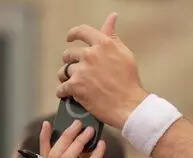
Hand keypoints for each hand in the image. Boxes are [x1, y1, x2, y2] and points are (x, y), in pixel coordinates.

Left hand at [57, 13, 147, 128]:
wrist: (130, 105)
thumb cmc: (130, 81)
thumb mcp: (125, 54)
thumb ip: (113, 36)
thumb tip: (112, 17)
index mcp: (103, 44)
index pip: (82, 31)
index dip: (73, 34)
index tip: (70, 38)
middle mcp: (90, 54)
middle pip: (69, 53)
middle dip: (71, 62)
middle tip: (77, 70)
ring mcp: (82, 70)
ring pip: (64, 71)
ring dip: (66, 77)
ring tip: (71, 83)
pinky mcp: (76, 87)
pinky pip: (62, 88)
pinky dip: (63, 92)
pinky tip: (67, 94)